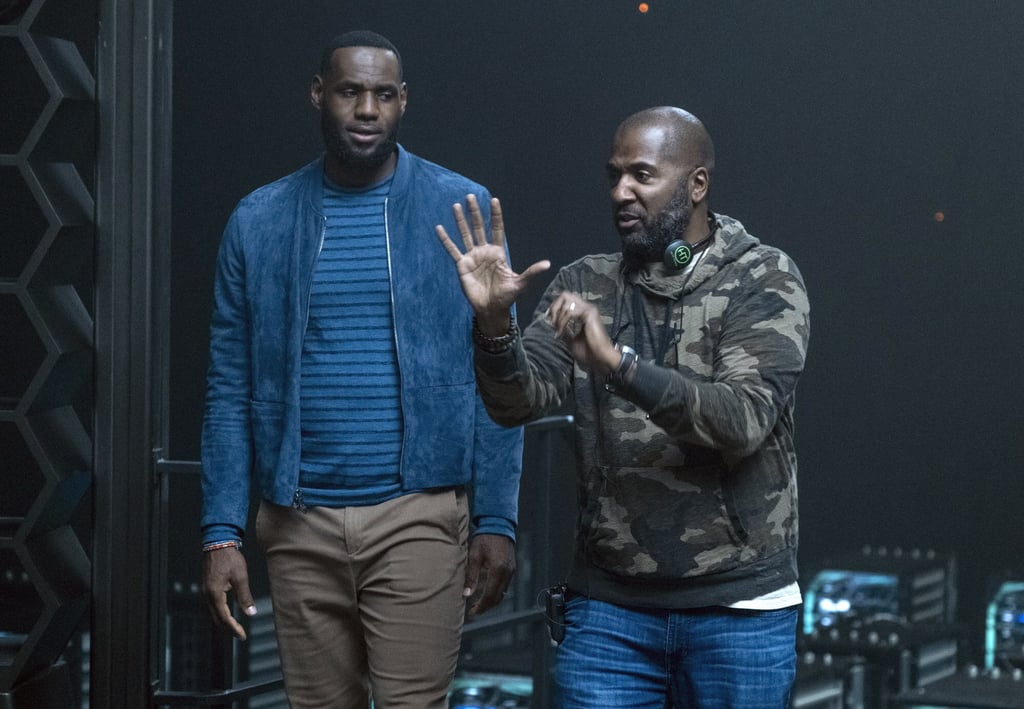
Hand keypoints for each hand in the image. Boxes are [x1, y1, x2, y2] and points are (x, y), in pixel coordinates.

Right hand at [202, 546, 256, 640]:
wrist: (217, 543)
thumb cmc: (230, 559)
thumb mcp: (241, 577)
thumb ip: (245, 596)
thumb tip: (251, 613)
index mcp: (215, 594)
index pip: (224, 618)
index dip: (233, 629)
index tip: (242, 636)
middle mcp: (207, 596)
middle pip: (216, 619)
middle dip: (228, 628)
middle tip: (240, 635)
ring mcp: (205, 592)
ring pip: (213, 613)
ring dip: (224, 622)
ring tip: (235, 628)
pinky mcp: (207, 588)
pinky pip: (212, 606)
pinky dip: (220, 613)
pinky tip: (227, 614)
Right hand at [435, 194, 549, 333]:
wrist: (491, 309)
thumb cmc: (506, 297)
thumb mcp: (520, 283)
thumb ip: (531, 272)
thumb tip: (548, 264)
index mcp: (498, 253)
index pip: (497, 229)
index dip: (496, 215)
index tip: (494, 200)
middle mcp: (484, 252)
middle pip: (479, 227)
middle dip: (475, 212)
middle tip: (470, 197)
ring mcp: (472, 257)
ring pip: (465, 234)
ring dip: (460, 221)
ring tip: (456, 206)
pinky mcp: (462, 266)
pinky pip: (452, 250)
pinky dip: (446, 240)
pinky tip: (439, 228)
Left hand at [463, 533, 515, 617]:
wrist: (498, 524)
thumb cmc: (485, 538)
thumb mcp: (474, 556)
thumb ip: (471, 576)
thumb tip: (466, 594)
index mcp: (498, 571)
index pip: (490, 596)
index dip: (481, 606)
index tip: (472, 612)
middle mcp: (507, 573)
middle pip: (498, 598)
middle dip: (486, 607)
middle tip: (474, 611)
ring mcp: (511, 571)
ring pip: (502, 593)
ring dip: (492, 601)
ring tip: (479, 604)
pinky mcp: (511, 568)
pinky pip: (505, 585)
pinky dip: (497, 592)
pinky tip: (487, 592)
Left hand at [547, 293, 618, 374]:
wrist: (600, 358)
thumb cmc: (589, 351)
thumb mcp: (570, 339)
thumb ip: (563, 329)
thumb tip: (552, 323)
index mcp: (583, 311)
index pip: (566, 299)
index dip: (554, 307)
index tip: (549, 320)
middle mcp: (587, 307)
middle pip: (565, 295)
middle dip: (555, 307)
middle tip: (552, 321)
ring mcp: (589, 309)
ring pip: (566, 302)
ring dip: (558, 317)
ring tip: (558, 330)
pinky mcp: (589, 314)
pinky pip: (570, 312)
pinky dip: (562, 321)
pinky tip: (562, 331)